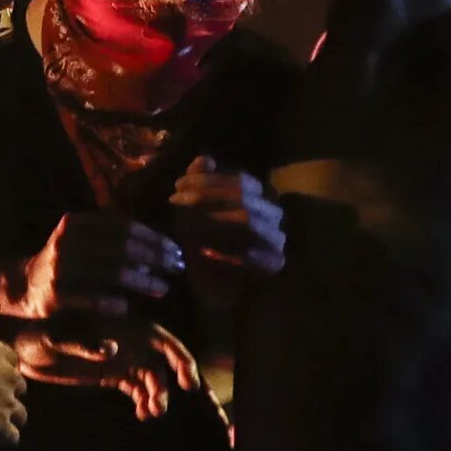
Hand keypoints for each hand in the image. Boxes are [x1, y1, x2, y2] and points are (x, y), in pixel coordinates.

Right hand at [0, 334, 26, 442]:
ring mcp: (6, 401)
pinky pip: (12, 437)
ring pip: (20, 413)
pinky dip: (1, 439)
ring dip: (7, 418)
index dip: (0, 367)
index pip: (10, 357)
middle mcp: (6, 374)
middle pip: (19, 386)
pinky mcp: (0, 426)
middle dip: (7, 393)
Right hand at [13, 210, 182, 319]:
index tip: (175, 250)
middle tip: (177, 267)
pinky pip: (95, 299)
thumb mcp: (82, 240)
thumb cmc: (65, 262)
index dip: (153, 238)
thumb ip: (113, 239)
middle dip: (155, 257)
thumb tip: (160, 248)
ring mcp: (60, 268)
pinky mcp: (56, 294)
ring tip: (162, 288)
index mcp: (75, 224)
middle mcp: (66, 242)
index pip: (123, 227)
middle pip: (122, 247)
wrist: (23, 284)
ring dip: (143, 281)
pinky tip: (128, 306)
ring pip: (113, 272)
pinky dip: (115, 302)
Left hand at [15, 322, 199, 421]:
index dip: (180, 358)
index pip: (162, 339)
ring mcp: (120, 358)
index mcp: (119, 325)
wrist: (20, 347)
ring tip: (149, 413)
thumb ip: (84, 344)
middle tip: (160, 407)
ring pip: (152, 378)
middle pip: (162, 362)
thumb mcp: (57, 338)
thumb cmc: (37, 334)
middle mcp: (126, 340)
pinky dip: (144, 400)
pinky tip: (142, 414)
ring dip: (157, 396)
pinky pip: (137, 388)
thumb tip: (112, 349)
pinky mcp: (111, 374)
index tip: (187, 382)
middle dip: (169, 383)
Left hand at [170, 156, 286, 276]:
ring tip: (183, 226)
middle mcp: (272, 217)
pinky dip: (223, 254)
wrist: (212, 290)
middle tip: (174, 201)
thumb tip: (203, 160)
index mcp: (258, 199)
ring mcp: (276, 241)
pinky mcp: (273, 266)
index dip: (209, 180)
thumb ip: (199, 185)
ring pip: (249, 223)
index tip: (178, 184)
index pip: (241, 181)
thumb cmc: (202, 246)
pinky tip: (199, 253)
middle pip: (244, 199)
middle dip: (206, 197)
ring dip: (212, 222)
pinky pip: (251, 256)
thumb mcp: (193, 212)